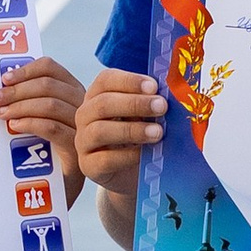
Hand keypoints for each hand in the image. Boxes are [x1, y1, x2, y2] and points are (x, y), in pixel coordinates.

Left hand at [0, 54, 83, 189]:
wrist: (62, 189)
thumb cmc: (45, 151)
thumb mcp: (38, 120)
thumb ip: (27, 101)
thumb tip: (0, 86)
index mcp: (71, 90)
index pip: (50, 68)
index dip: (26, 70)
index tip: (4, 79)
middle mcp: (81, 104)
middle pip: (48, 84)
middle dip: (17, 89)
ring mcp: (81, 126)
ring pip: (50, 104)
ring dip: (20, 106)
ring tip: (1, 113)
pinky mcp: (76, 149)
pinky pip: (52, 128)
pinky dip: (30, 123)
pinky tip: (15, 126)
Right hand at [73, 65, 165, 196]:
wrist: (132, 171)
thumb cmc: (139, 136)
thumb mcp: (144, 115)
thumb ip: (150, 103)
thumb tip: (167, 96)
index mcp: (98, 95)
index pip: (105, 80)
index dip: (129, 81)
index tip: (154, 87)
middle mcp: (86, 115)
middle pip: (103, 103)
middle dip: (134, 103)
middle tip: (162, 107)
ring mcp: (83, 141)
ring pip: (100, 131)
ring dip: (132, 130)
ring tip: (158, 132)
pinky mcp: (88, 165)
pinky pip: (104, 159)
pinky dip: (127, 156)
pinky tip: (145, 153)